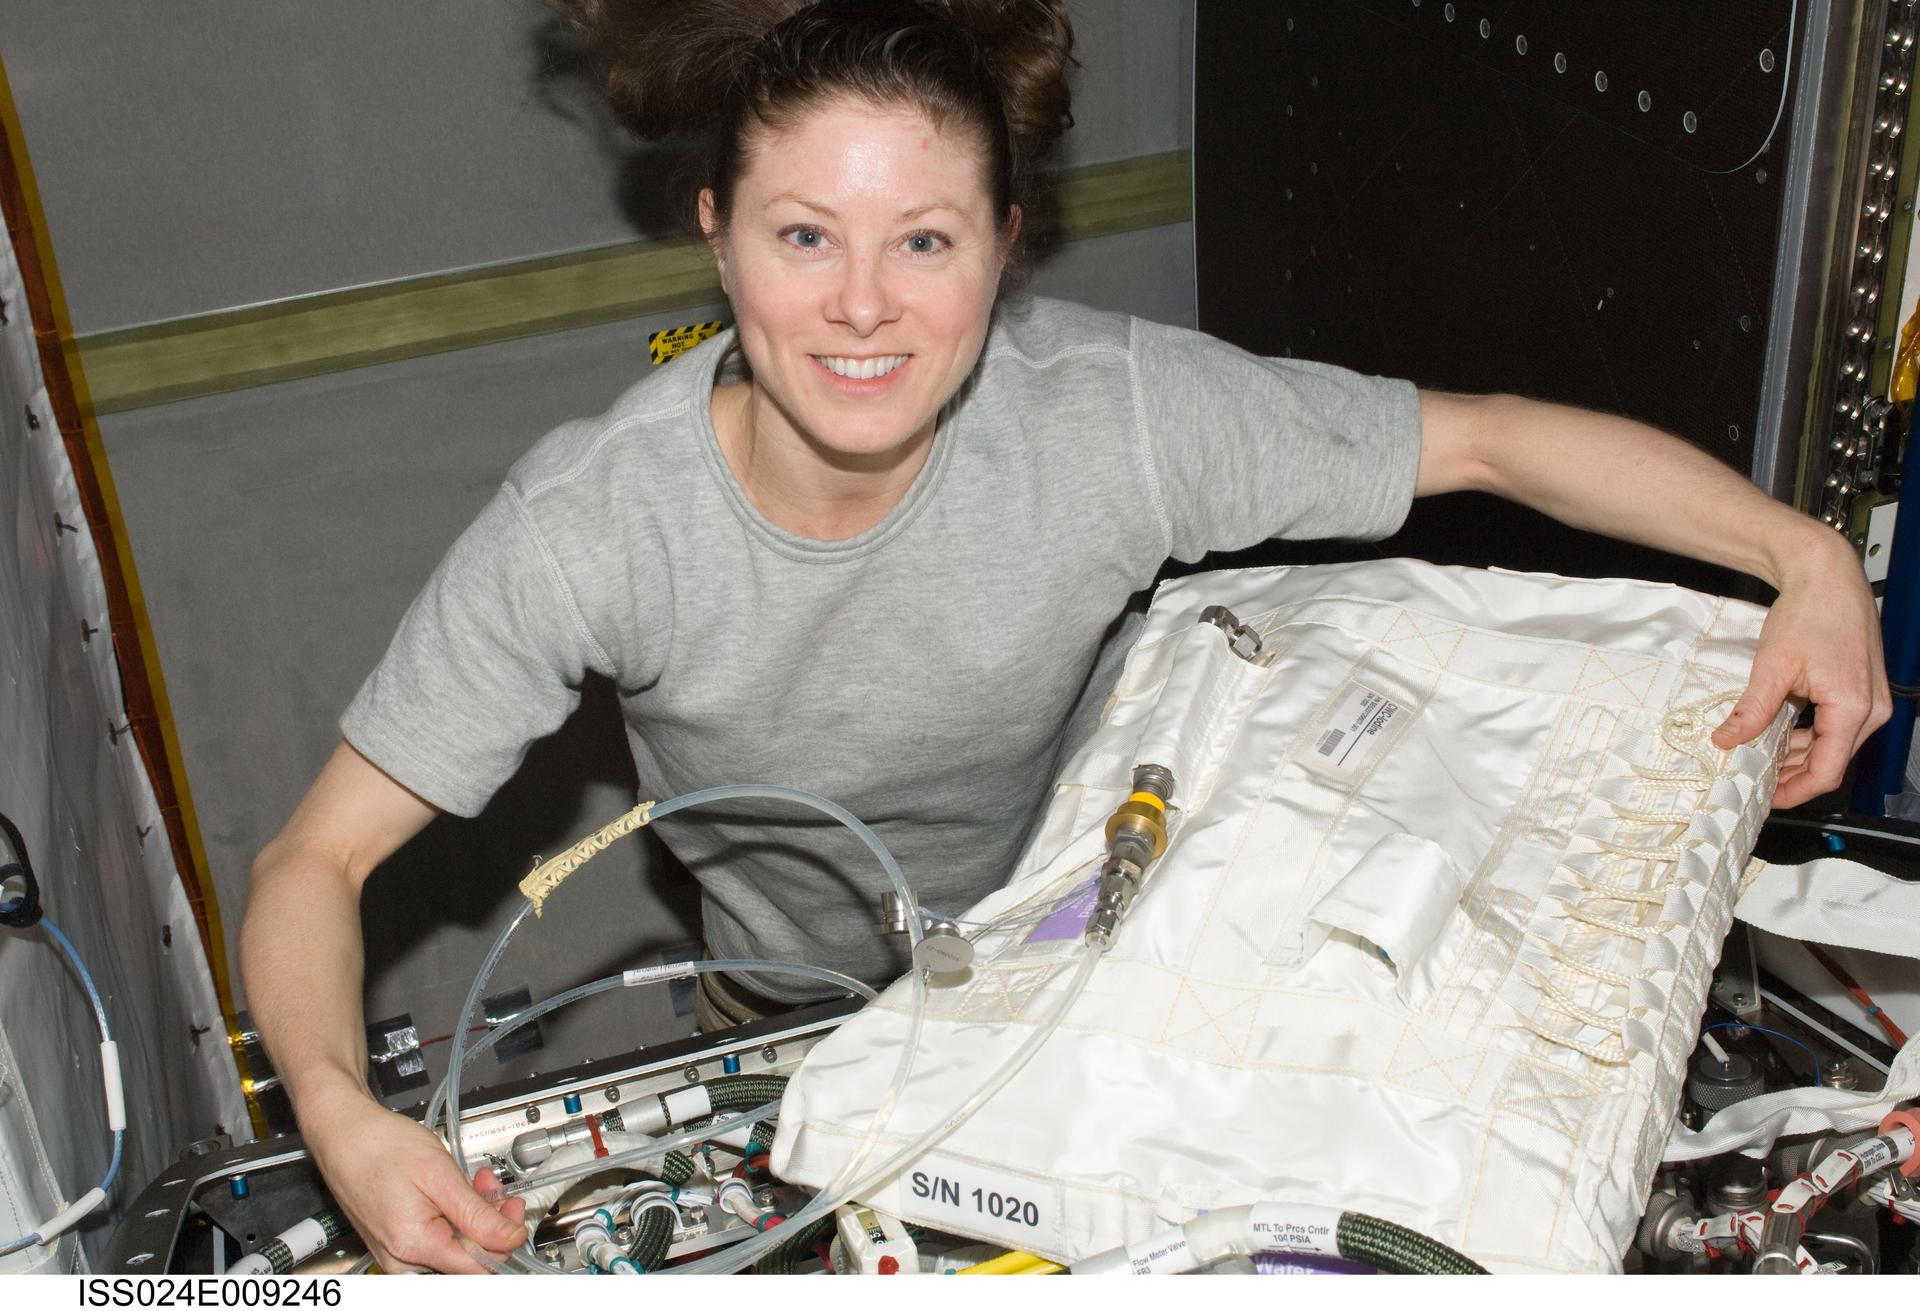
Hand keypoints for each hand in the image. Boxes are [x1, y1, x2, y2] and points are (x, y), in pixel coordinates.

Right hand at [303, 1088, 526, 1273]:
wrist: (344, 1132)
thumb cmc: (380, 1145)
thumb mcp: (440, 1174)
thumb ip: (477, 1214)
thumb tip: (510, 1239)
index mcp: (413, 1244)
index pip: (479, 1268)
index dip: (506, 1240)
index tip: (515, 1212)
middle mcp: (401, 1259)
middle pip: (468, 1258)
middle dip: (490, 1221)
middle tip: (495, 1187)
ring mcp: (396, 1253)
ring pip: (455, 1247)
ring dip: (474, 1215)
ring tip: (475, 1182)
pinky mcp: (396, 1242)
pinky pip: (437, 1239)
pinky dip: (454, 1215)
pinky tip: (457, 1191)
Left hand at [1711, 531, 1889, 807]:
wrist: (1828, 576)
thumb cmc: (1809, 612)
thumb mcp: (1772, 665)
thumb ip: (1753, 710)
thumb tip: (1727, 740)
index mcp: (1853, 707)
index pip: (1827, 771)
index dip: (1795, 791)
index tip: (1766, 798)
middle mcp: (1872, 709)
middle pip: (1831, 761)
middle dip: (1792, 775)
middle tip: (1754, 780)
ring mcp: (1872, 700)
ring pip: (1834, 745)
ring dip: (1798, 754)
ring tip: (1759, 757)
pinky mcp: (1864, 691)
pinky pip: (1837, 726)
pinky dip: (1809, 734)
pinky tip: (1778, 733)